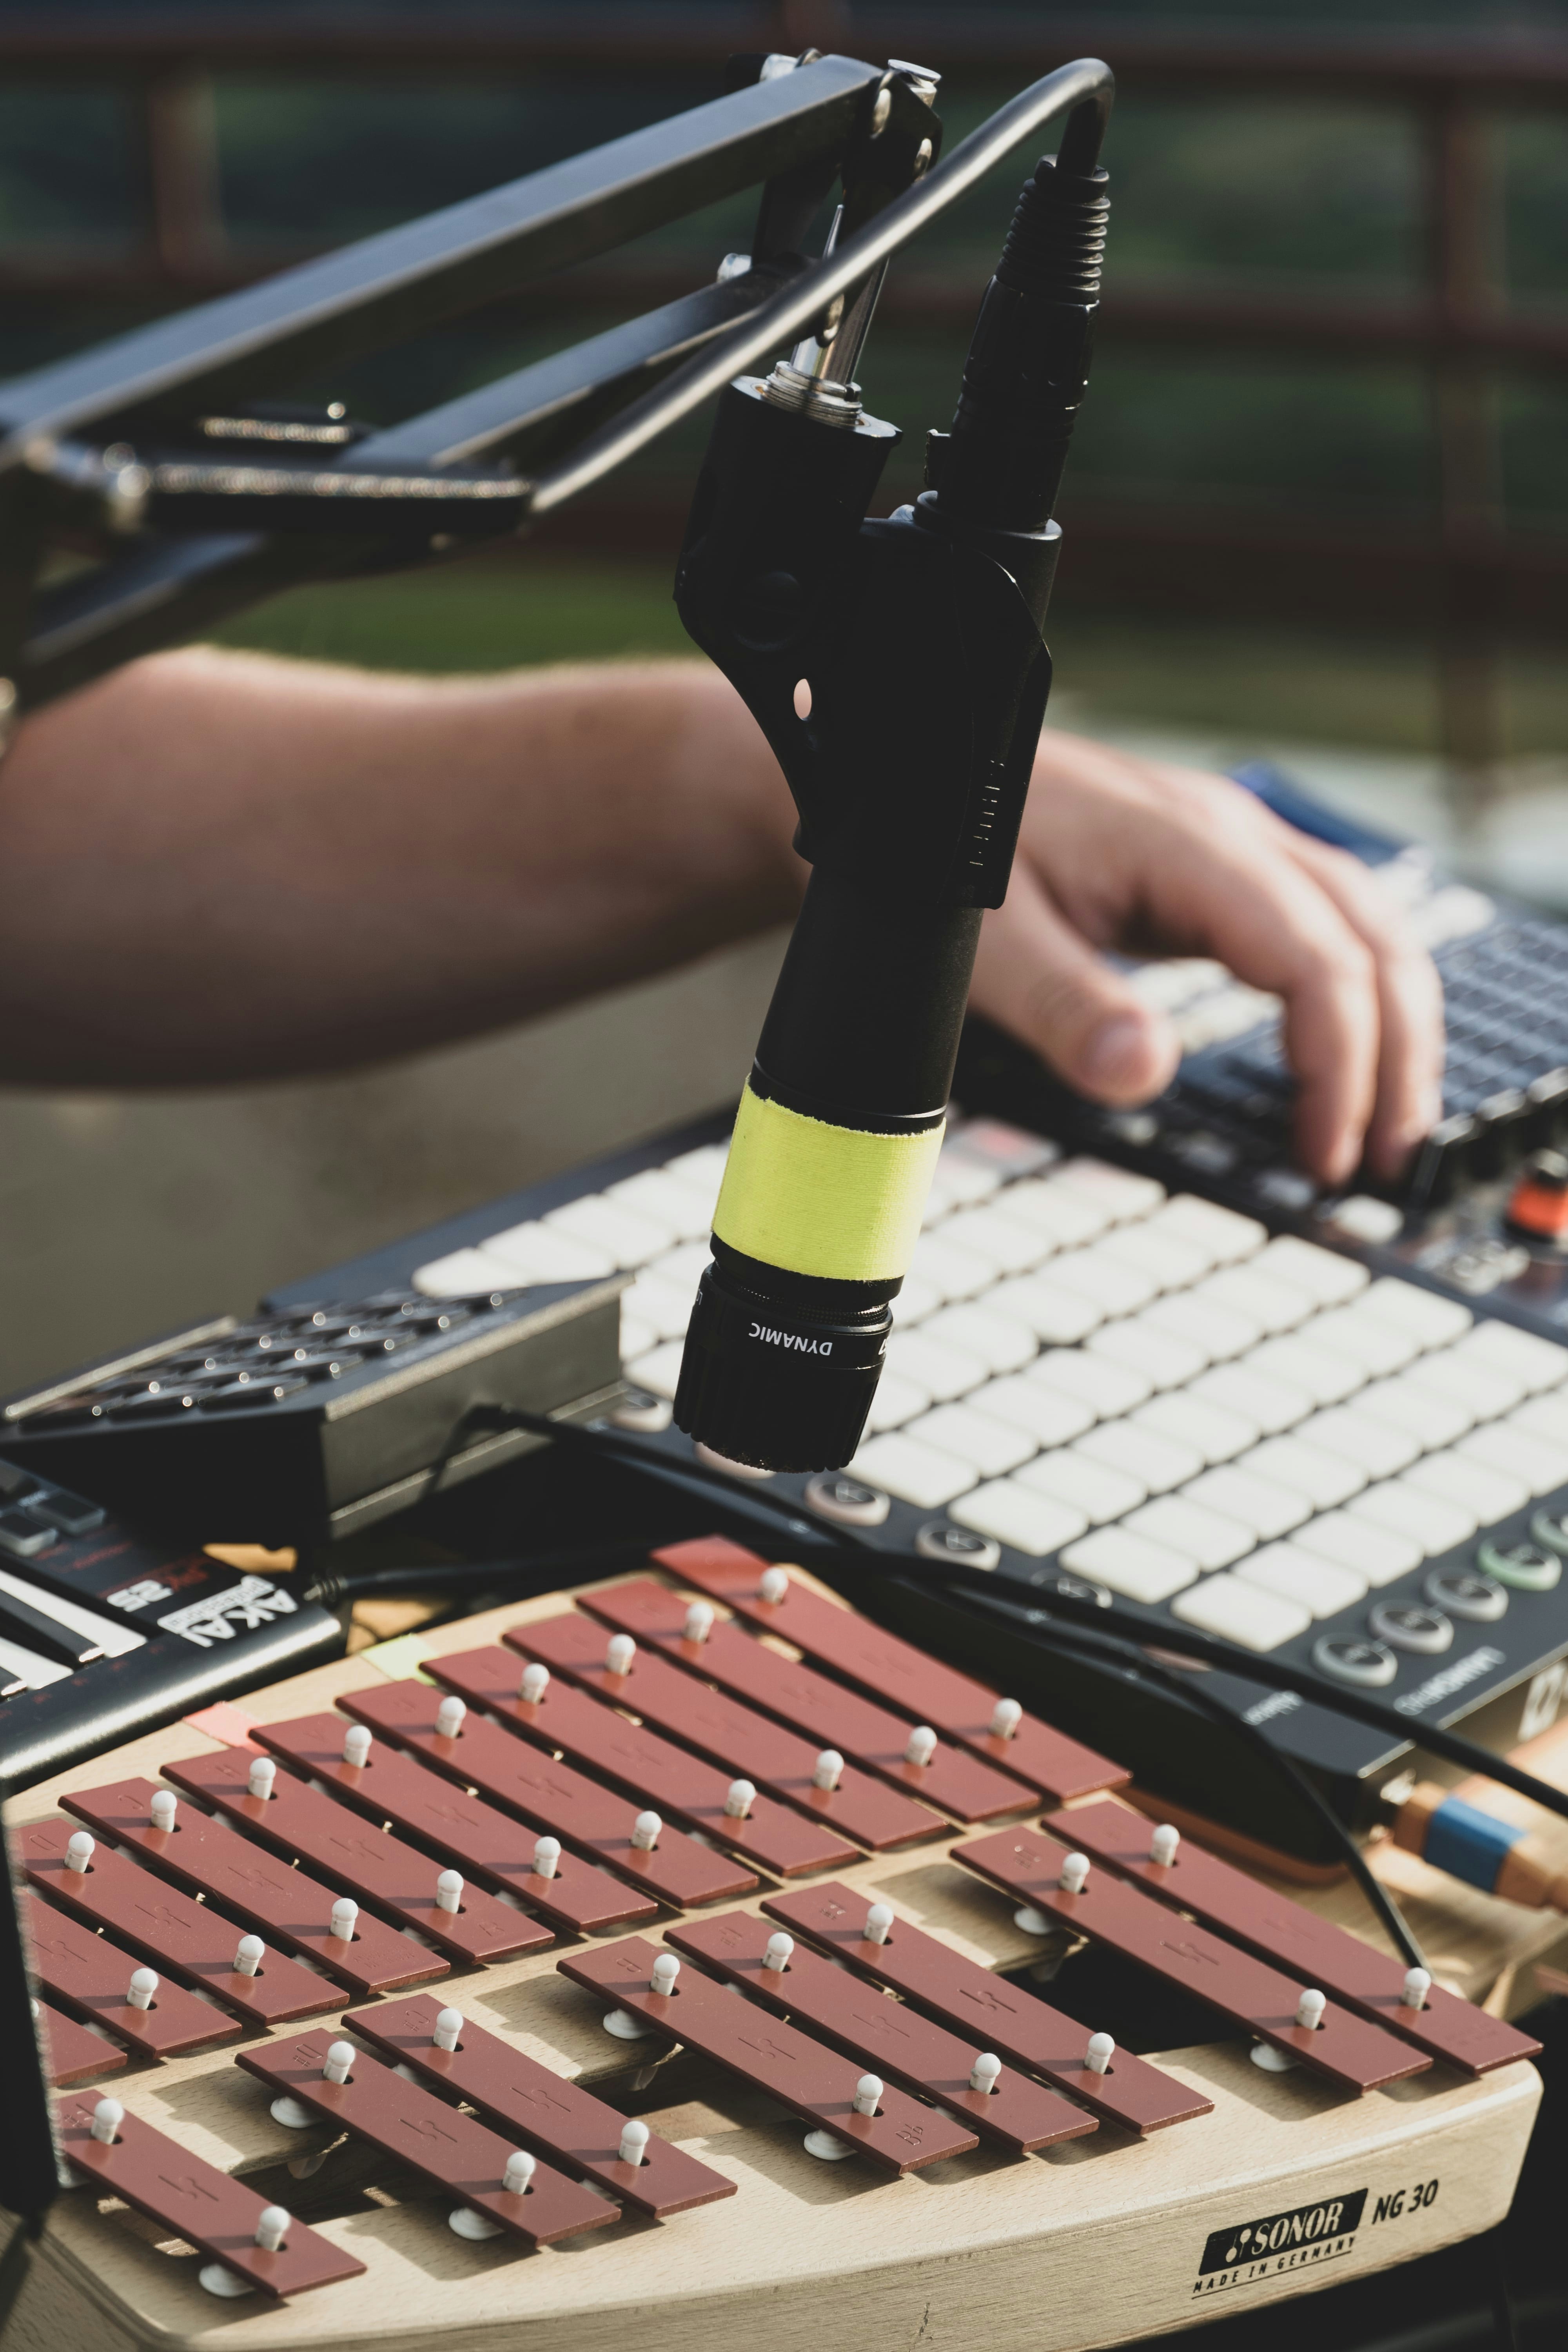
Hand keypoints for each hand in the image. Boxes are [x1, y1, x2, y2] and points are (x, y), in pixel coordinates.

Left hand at [970, 730, 1444, 1185]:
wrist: (928, 776)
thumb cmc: (948, 852)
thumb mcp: (988, 940)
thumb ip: (1064, 1006)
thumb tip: (1142, 1072)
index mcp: (1186, 846)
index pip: (1313, 959)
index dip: (1338, 1064)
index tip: (1321, 1153)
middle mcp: (1228, 832)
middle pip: (1369, 939)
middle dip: (1396, 1056)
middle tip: (1385, 1161)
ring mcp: (1227, 841)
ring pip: (1363, 925)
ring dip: (1393, 1025)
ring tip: (1387, 1122)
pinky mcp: (1212, 863)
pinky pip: (1319, 923)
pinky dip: (1353, 992)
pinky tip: (1347, 1051)